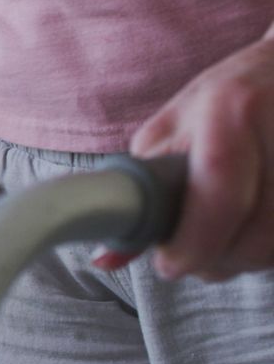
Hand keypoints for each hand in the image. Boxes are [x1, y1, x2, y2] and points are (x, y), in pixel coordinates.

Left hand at [127, 22, 273, 280]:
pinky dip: (268, 249)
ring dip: (244, 259)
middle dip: (216, 260)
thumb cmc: (226, 100)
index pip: (218, 194)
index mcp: (231, 111)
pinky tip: (254, 230)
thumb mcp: (173, 128)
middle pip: (256, 236)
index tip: (171, 263)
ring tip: (222, 239)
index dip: (193, 242)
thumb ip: (140, 188)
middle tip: (194, 256)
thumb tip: (106, 258)